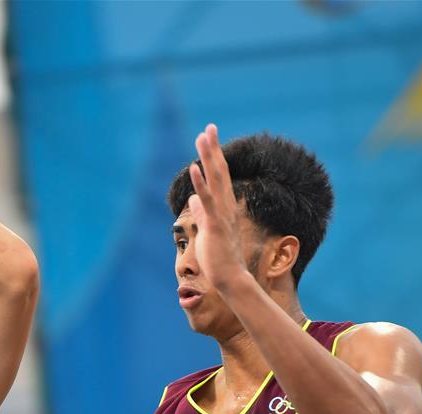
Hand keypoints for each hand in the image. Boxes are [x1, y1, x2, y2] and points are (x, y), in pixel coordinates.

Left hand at [188, 123, 249, 294]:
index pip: (219, 177)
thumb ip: (201, 212)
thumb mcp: (207, 230)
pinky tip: (195, 167)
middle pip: (220, 172)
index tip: (209, 137)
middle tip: (209, 127)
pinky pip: (208, 200)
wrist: (229, 278)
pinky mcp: (216, 225)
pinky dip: (201, 183)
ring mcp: (222, 215)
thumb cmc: (218, 258)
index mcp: (223, 208)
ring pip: (216, 180)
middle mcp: (225, 206)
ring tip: (203, 137)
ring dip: (209, 158)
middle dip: (213, 149)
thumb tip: (193, 199)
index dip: (213, 157)